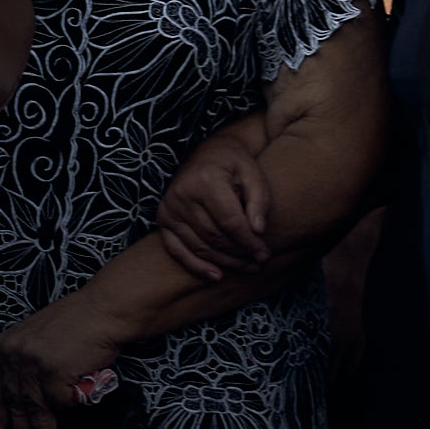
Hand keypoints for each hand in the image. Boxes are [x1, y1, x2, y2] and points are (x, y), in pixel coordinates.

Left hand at [0, 313, 109, 428]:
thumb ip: (28, 369)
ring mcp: (31, 363)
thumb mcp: (39, 342)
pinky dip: (59, 422)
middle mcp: (12, 354)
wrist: (104, 310)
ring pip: (32, 409)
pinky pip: (57, 404)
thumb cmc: (79, 325)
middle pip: (11, 403)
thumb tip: (28, 406)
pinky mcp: (52, 371)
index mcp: (5, 346)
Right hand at [151, 128, 276, 285]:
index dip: (249, 242)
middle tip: (259, 263)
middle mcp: (182, 195)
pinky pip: (175, 249)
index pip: (230, 222)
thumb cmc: (234, 165)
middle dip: (239, 254)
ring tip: (246, 268)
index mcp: (205, 181)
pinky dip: (194, 265)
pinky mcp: (163, 219)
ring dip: (224, 262)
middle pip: (214, 237)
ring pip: (198, 246)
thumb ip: (259, 201)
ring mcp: (169, 208)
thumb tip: (258, 231)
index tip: (266, 254)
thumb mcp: (253, 175)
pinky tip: (216, 275)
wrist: (208, 153)